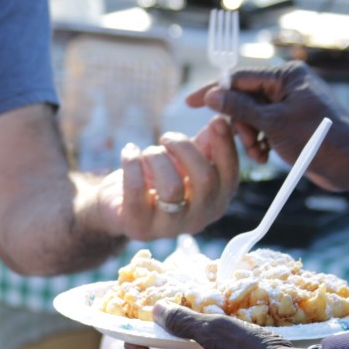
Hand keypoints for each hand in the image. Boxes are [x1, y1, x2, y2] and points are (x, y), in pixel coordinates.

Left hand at [95, 115, 238, 241]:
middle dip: (185, 148)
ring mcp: (168, 227)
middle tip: (167, 138)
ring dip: (158, 157)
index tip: (215, 120)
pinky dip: (132, 162)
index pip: (230, 177)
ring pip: (172, 188)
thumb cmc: (157, 180)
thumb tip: (222, 121)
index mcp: (215, 203)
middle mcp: (197, 220)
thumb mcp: (185, 162)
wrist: (118, 206)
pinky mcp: (138, 225)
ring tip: (148, 153)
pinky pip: (136, 189)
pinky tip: (130, 151)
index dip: (225, 146)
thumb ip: (206, 145)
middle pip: (205, 180)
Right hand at [185, 61, 348, 191]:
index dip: (215, 91)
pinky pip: (264, 128)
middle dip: (241, 125)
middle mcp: (288, 86)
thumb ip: (240, 108)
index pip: (240, 78)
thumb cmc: (315, 139)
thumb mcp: (273, 123)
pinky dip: (260, 142)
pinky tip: (265, 156)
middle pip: (245, 99)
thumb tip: (211, 95)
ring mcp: (290, 104)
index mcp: (286, 76)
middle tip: (249, 143)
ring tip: (259, 154)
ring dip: (250, 138)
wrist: (347, 164)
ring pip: (252, 117)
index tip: (190, 102)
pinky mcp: (292, 123)